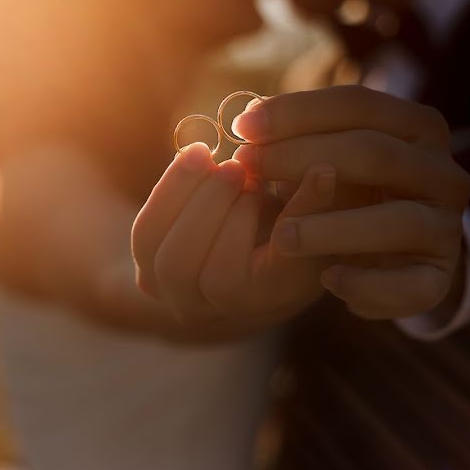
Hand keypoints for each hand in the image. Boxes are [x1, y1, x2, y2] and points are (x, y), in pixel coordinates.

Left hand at [131, 142, 335, 326]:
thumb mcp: (310, 217)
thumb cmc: (291, 227)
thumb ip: (313, 203)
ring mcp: (177, 296)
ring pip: (166, 254)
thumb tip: (323, 171)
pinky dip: (168, 190)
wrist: (246, 252)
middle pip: (206, 274)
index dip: (286, 222)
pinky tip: (196, 158)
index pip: (279, 270)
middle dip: (217, 210)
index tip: (312, 172)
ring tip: (213, 158)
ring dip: (186, 195)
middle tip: (241, 168)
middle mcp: (218, 311)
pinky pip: (147, 232)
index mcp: (270, 299)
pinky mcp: (148, 270)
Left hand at [232, 85, 469, 319]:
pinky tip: (328, 281)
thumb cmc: (347, 193)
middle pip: (375, 154)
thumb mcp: (324, 158)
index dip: (297, 112)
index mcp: (418, 127)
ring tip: (282, 237)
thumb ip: (295, 138)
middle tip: (248, 168)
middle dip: (302, 158)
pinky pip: (411, 284)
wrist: (387, 258)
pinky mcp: (440, 277)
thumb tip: (249, 119)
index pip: (359, 105)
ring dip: (333, 229)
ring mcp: (447, 226)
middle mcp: (443, 172)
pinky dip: (368, 284)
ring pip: (397, 221)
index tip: (243, 125)